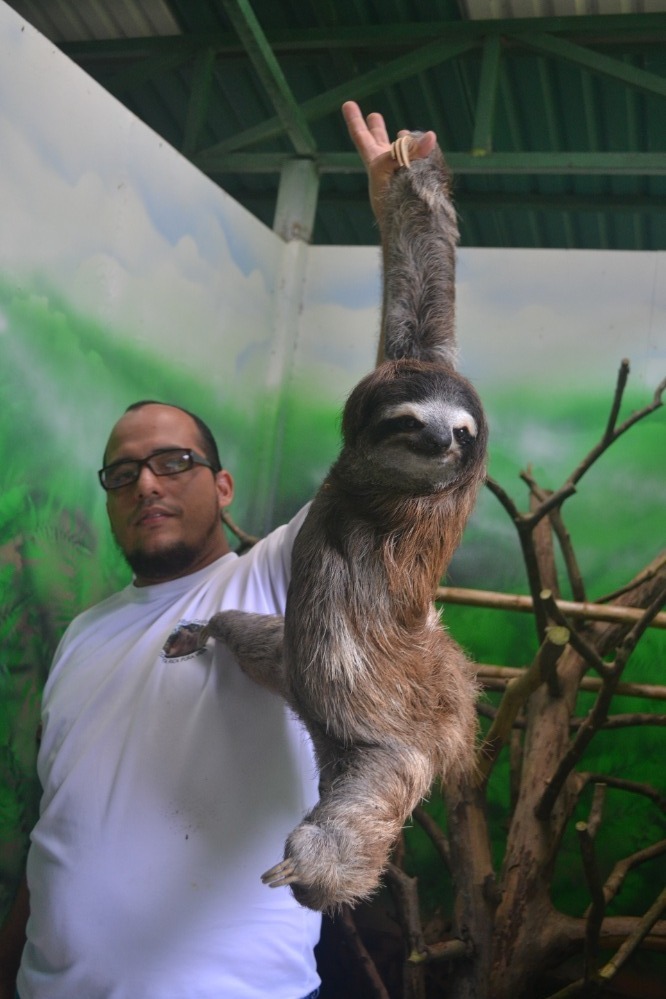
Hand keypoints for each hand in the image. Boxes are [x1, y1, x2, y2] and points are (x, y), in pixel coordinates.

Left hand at [341, 101, 436, 224]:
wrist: (403, 227)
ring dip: (403, 139)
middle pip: (379, 141)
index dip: (355, 120)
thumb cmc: (388, 200)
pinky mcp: (418, 177)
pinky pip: (422, 159)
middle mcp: (386, 165)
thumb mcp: (389, 169)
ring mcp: (402, 172)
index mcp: (374, 162)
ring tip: (401, 131)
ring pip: (402, 149)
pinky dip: (424, 152)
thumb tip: (431, 137)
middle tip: (374, 115)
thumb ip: (406, 151)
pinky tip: (428, 149)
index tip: (348, 104)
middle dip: (376, 128)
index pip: (361, 136)